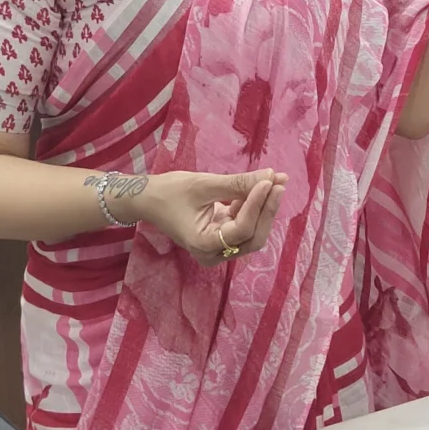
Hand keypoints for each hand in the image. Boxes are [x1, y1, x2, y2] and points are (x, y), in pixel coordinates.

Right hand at [136, 168, 287, 264]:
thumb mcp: (204, 184)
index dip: (258, 204)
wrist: (149, 200)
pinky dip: (253, 206)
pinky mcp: (222, 238)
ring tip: (274, 180)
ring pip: (253, 232)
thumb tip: (271, 175)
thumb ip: (238, 183)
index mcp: (204, 245)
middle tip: (279, 179)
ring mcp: (219, 248)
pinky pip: (245, 225)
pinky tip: (257, 187)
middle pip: (253, 236)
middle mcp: (214, 254)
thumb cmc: (170, 192)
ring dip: (264, 207)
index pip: (242, 229)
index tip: (269, 179)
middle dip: (267, 208)